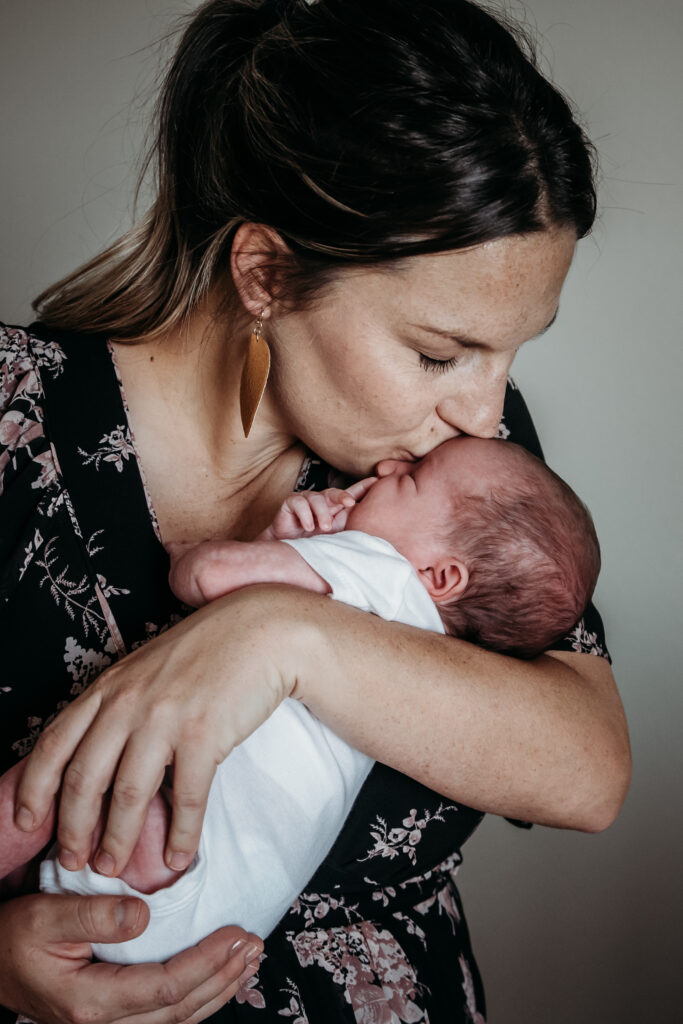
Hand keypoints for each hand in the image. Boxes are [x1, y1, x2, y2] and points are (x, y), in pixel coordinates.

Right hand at [0, 892, 261, 1023]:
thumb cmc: (13, 939)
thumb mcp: (45, 917)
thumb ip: (94, 916)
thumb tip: (143, 915)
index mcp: (90, 1002)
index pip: (164, 987)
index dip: (206, 962)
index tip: (236, 934)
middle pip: (179, 1010)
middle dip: (223, 976)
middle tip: (255, 943)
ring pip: (177, 1021)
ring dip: (218, 990)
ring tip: (249, 960)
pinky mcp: (112, 1020)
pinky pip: (165, 1018)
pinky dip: (198, 999)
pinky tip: (219, 980)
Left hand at [14, 588, 299, 877]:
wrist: (262, 630)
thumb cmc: (207, 650)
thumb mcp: (146, 669)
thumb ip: (117, 704)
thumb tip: (94, 754)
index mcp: (108, 686)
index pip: (54, 744)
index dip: (34, 790)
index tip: (28, 824)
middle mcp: (128, 702)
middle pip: (84, 779)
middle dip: (73, 830)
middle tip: (73, 862)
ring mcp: (165, 718)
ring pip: (128, 795)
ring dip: (119, 840)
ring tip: (115, 867)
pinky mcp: (205, 734)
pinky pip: (186, 798)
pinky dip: (181, 835)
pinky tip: (180, 858)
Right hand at [260, 477, 376, 539]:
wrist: (290, 549)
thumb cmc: (315, 541)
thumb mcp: (336, 535)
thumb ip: (351, 528)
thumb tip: (375, 528)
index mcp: (335, 506)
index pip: (351, 494)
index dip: (363, 487)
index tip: (376, 482)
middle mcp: (322, 499)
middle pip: (334, 492)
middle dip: (343, 495)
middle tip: (350, 503)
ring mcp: (306, 499)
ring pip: (317, 498)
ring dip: (322, 513)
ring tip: (325, 528)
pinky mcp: (291, 502)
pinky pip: (299, 503)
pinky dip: (305, 515)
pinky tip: (309, 526)